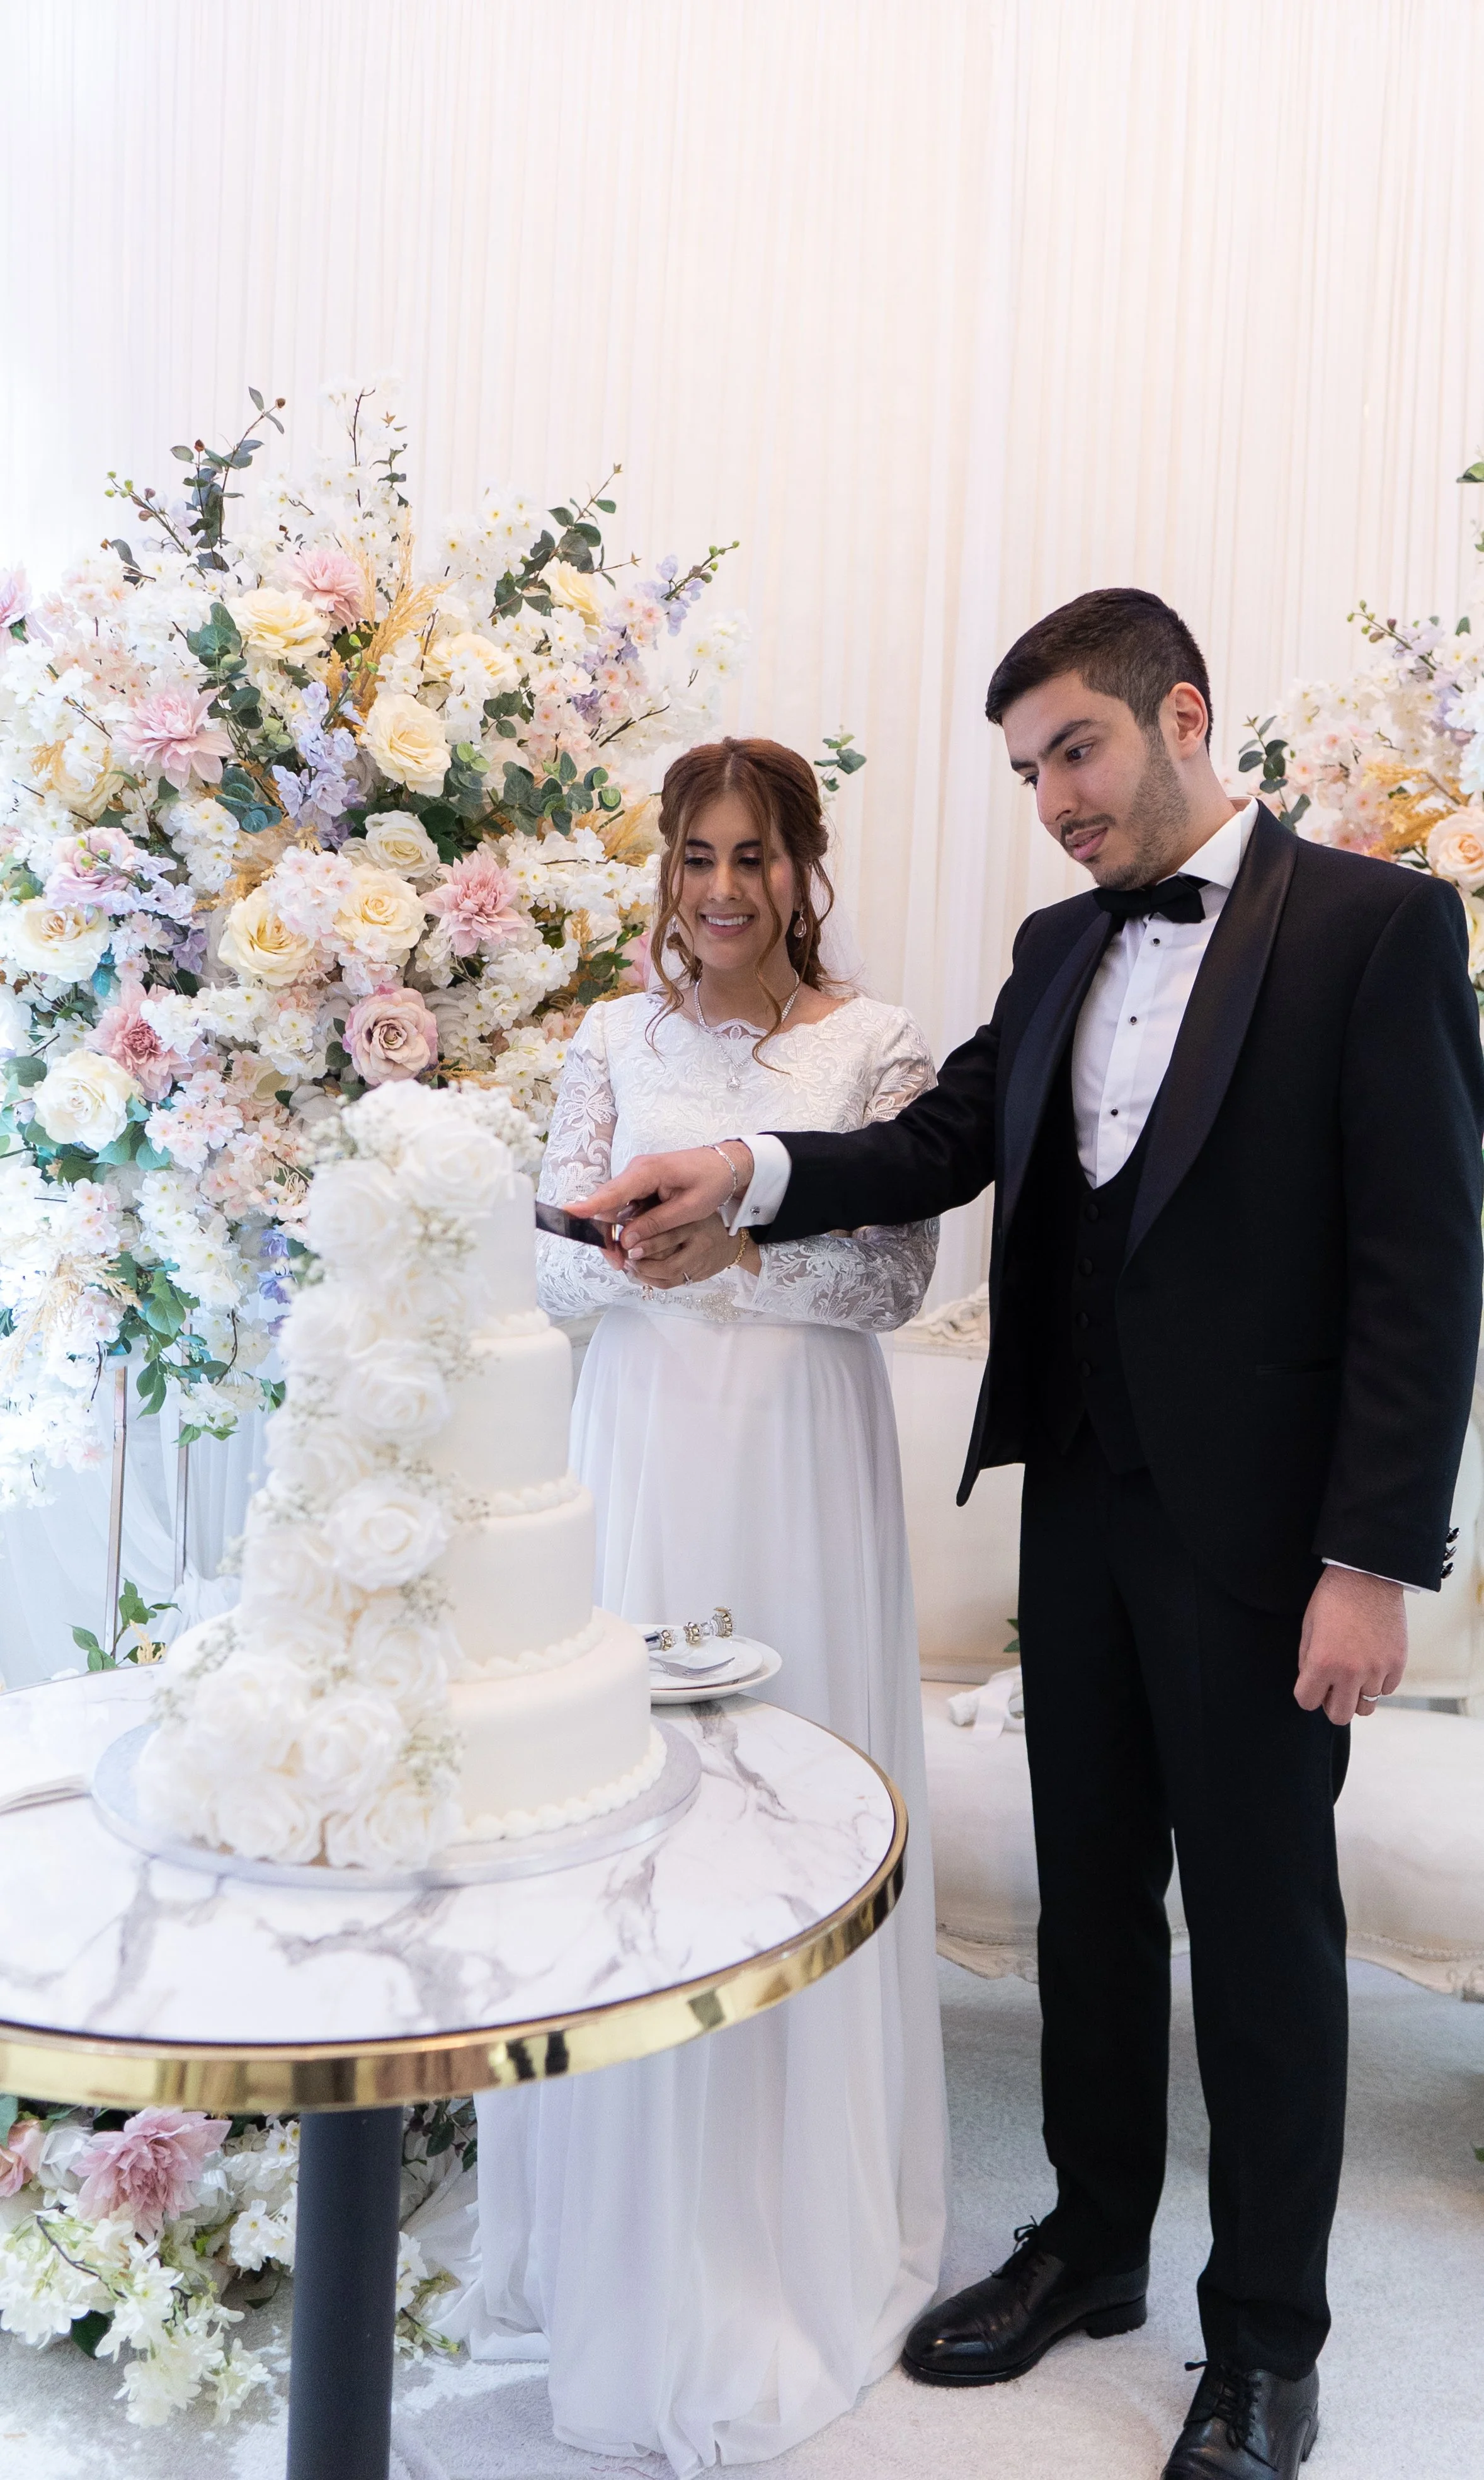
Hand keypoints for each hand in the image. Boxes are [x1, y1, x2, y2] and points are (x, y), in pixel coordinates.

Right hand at [570, 1142, 753, 1245]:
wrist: (726, 1164)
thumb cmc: (712, 1181)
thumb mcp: (689, 1208)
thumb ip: (656, 1223)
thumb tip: (626, 1240)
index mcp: (647, 1172)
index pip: (612, 1192)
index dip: (588, 1207)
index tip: (567, 1214)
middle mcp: (636, 1172)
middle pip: (607, 1206)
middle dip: (606, 1236)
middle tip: (618, 1264)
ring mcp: (637, 1178)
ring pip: (614, 1209)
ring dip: (615, 1234)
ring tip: (625, 1261)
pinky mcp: (641, 1185)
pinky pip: (625, 1207)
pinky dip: (625, 1227)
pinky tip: (630, 1245)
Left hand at [620, 1213, 759, 1288]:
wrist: (729, 1244)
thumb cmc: (702, 1222)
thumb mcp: (687, 1210)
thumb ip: (663, 1214)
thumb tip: (630, 1220)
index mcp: (695, 1224)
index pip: (668, 1235)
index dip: (646, 1242)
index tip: (626, 1243)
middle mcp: (699, 1246)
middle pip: (668, 1262)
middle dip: (642, 1262)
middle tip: (626, 1257)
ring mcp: (699, 1265)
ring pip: (668, 1276)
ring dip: (645, 1274)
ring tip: (631, 1266)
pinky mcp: (697, 1276)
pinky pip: (671, 1283)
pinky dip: (652, 1280)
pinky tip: (641, 1273)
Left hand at [1294, 1567, 1407, 1724]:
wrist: (1368, 1576)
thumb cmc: (1333, 1598)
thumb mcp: (1308, 1628)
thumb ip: (1307, 1662)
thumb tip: (1313, 1686)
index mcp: (1323, 1662)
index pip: (1307, 1703)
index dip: (1307, 1694)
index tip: (1312, 1684)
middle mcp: (1351, 1672)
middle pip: (1340, 1716)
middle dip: (1332, 1704)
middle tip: (1333, 1688)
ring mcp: (1378, 1670)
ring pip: (1367, 1706)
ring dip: (1358, 1693)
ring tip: (1355, 1671)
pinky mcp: (1398, 1664)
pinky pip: (1387, 1690)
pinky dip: (1378, 1682)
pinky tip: (1372, 1661)